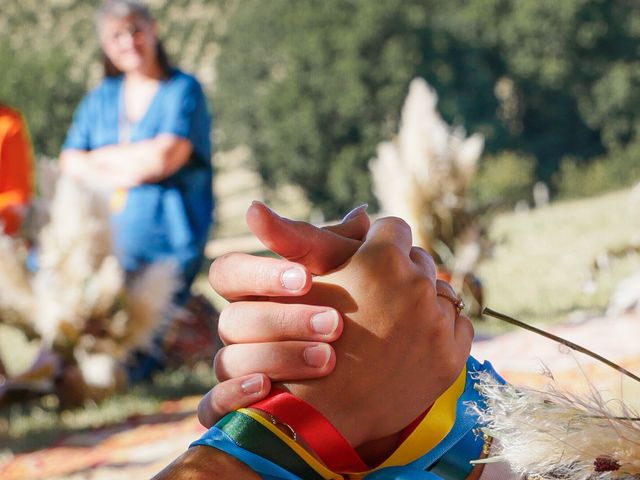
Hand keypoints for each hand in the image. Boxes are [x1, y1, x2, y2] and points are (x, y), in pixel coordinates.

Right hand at [197, 202, 369, 426]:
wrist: (365, 380)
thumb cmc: (354, 316)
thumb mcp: (355, 282)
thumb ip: (350, 253)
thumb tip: (363, 215)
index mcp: (255, 294)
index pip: (229, 272)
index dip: (261, 274)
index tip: (306, 279)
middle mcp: (240, 330)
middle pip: (231, 319)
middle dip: (282, 320)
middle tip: (335, 324)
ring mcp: (236, 369)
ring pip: (226, 361)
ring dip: (276, 357)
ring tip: (328, 359)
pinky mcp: (237, 409)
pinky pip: (213, 406)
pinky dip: (234, 397)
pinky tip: (267, 389)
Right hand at [280, 217, 473, 446]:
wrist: (318, 412)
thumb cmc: (301, 339)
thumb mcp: (308, 282)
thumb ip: (323, 240)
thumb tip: (337, 209)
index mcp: (381, 258)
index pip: (394, 227)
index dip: (380, 241)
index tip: (371, 256)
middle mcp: (416, 285)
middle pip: (419, 259)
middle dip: (401, 270)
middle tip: (380, 294)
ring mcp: (437, 323)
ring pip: (442, 291)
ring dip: (423, 299)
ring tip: (397, 319)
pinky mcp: (451, 357)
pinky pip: (460, 324)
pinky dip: (442, 327)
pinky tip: (414, 339)